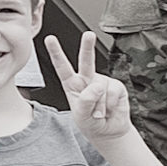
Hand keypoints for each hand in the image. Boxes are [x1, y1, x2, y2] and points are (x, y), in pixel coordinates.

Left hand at [46, 31, 135, 150]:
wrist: (108, 131)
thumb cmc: (90, 123)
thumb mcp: (81, 115)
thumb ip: (86, 101)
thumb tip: (97, 86)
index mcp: (72, 84)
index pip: (62, 67)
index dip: (56, 53)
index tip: (50, 39)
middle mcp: (87, 79)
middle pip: (86, 61)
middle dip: (88, 46)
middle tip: (89, 34)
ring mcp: (102, 81)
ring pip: (100, 88)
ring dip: (100, 105)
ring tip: (99, 113)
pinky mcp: (116, 86)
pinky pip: (112, 92)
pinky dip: (110, 104)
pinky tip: (109, 109)